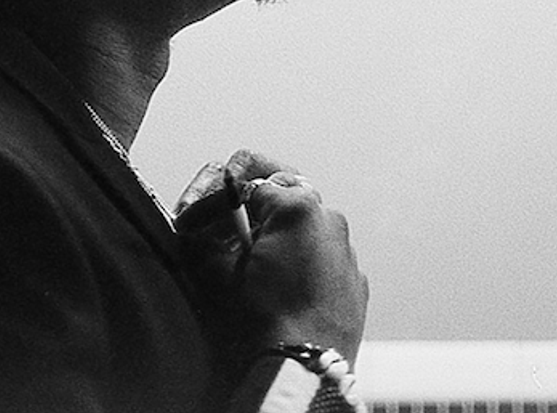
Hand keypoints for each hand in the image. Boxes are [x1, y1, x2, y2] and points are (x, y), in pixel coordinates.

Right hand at [174, 148, 367, 369]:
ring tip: (259, 273)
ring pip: (306, 230)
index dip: (221, 204)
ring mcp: (347, 251)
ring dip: (281, 241)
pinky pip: (324, 259)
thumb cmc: (265, 321)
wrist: (304, 372)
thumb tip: (200, 232)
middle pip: (282, 200)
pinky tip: (285, 292)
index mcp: (296, 206)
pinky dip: (304, 266)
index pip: (249, 185)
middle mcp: (329, 220)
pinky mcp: (355, 282)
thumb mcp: (219, 272)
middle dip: (254, 217)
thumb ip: (207, 238)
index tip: (204, 222)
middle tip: (231, 242)